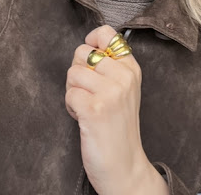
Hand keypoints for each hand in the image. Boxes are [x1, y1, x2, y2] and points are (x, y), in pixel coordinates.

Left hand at [65, 25, 167, 194]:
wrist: (124, 167)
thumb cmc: (117, 127)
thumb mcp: (124, 90)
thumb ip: (110, 66)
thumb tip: (88, 45)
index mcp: (131, 68)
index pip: (107, 33)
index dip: (91, 41)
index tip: (90, 58)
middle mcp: (123, 77)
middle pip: (82, 52)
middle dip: (78, 72)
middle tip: (89, 92)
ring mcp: (110, 93)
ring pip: (73, 73)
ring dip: (73, 91)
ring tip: (87, 107)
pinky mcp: (95, 109)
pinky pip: (69, 93)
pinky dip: (71, 106)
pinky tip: (83, 117)